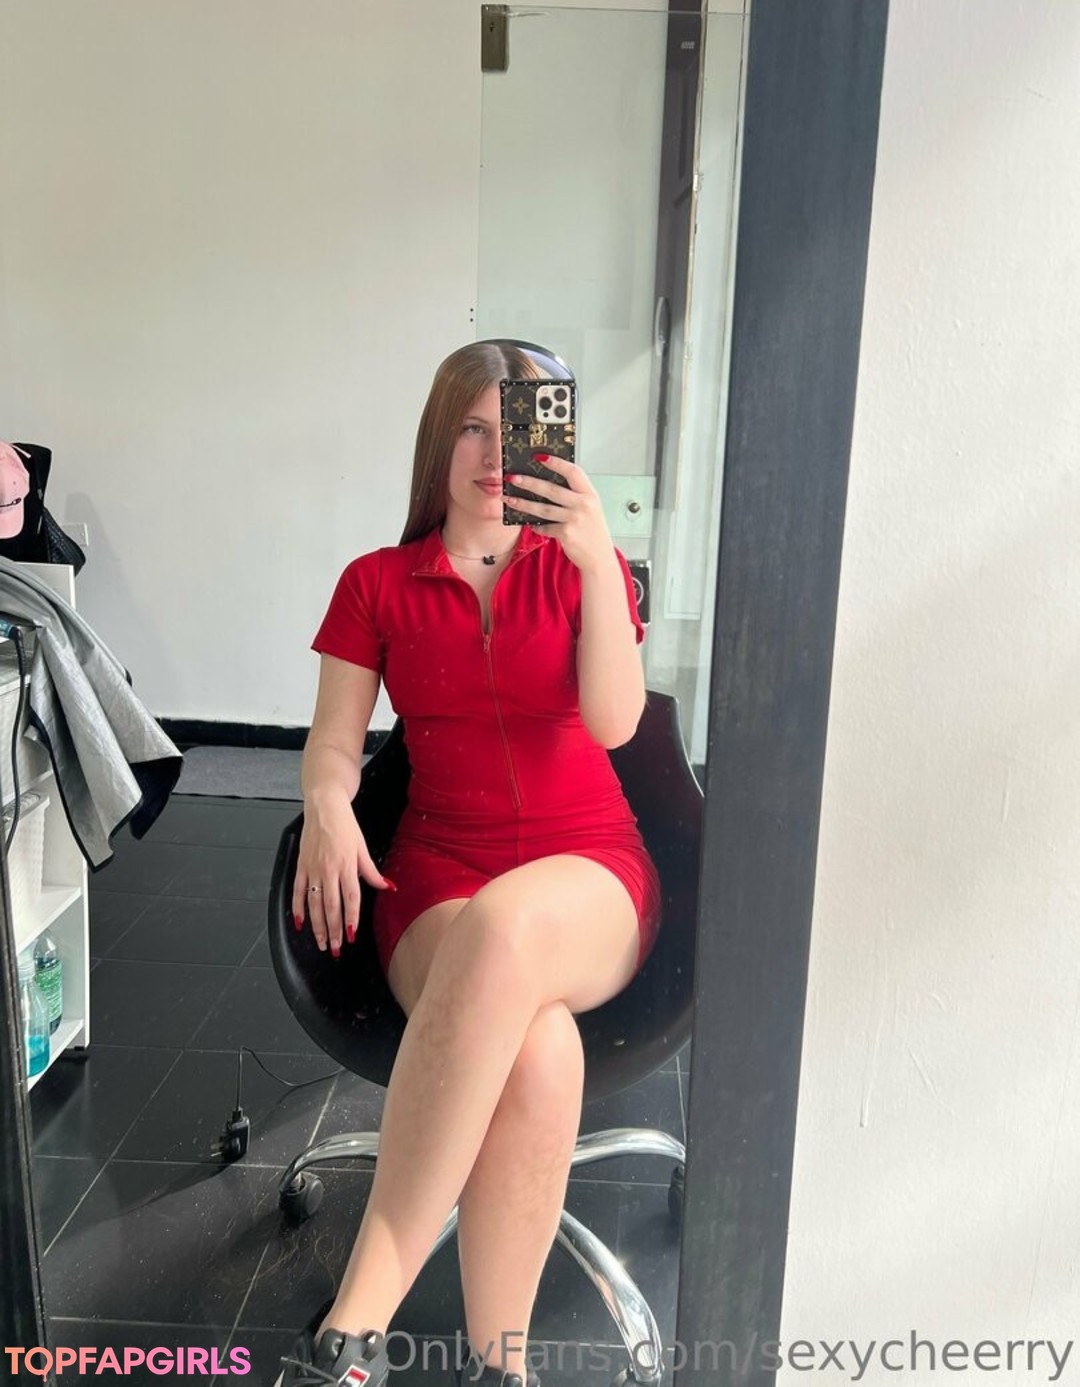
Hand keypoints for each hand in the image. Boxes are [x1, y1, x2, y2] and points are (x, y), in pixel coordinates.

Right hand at [291, 797, 394, 956]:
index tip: (351, 935)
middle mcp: (329, 869)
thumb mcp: (363, 847)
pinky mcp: (301, 865)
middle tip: (335, 948)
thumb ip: (372, 872)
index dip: (351, 918)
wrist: (324, 806)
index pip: (350, 898)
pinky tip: (300, 924)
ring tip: (321, 942)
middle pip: (331, 906)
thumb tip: (388, 887)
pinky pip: (297, 891)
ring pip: (314, 903)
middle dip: (333, 930)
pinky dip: (297, 908)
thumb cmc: (345, 825)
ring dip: (317, 925)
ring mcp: (312, 868)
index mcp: (347, 865)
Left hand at [504, 453, 614, 573]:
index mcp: (590, 494)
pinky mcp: (566, 533)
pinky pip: (544, 526)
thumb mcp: (589, 508)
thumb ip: (575, 495)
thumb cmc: (592, 531)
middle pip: (551, 489)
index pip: (573, 472)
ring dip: (523, 503)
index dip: (557, 463)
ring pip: (543, 508)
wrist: (599, 557)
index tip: (539, 457)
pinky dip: (535, 525)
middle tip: (512, 477)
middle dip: (529, 482)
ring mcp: (575, 519)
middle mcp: (583, 504)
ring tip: (509, 498)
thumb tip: (546, 483)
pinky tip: (528, 523)